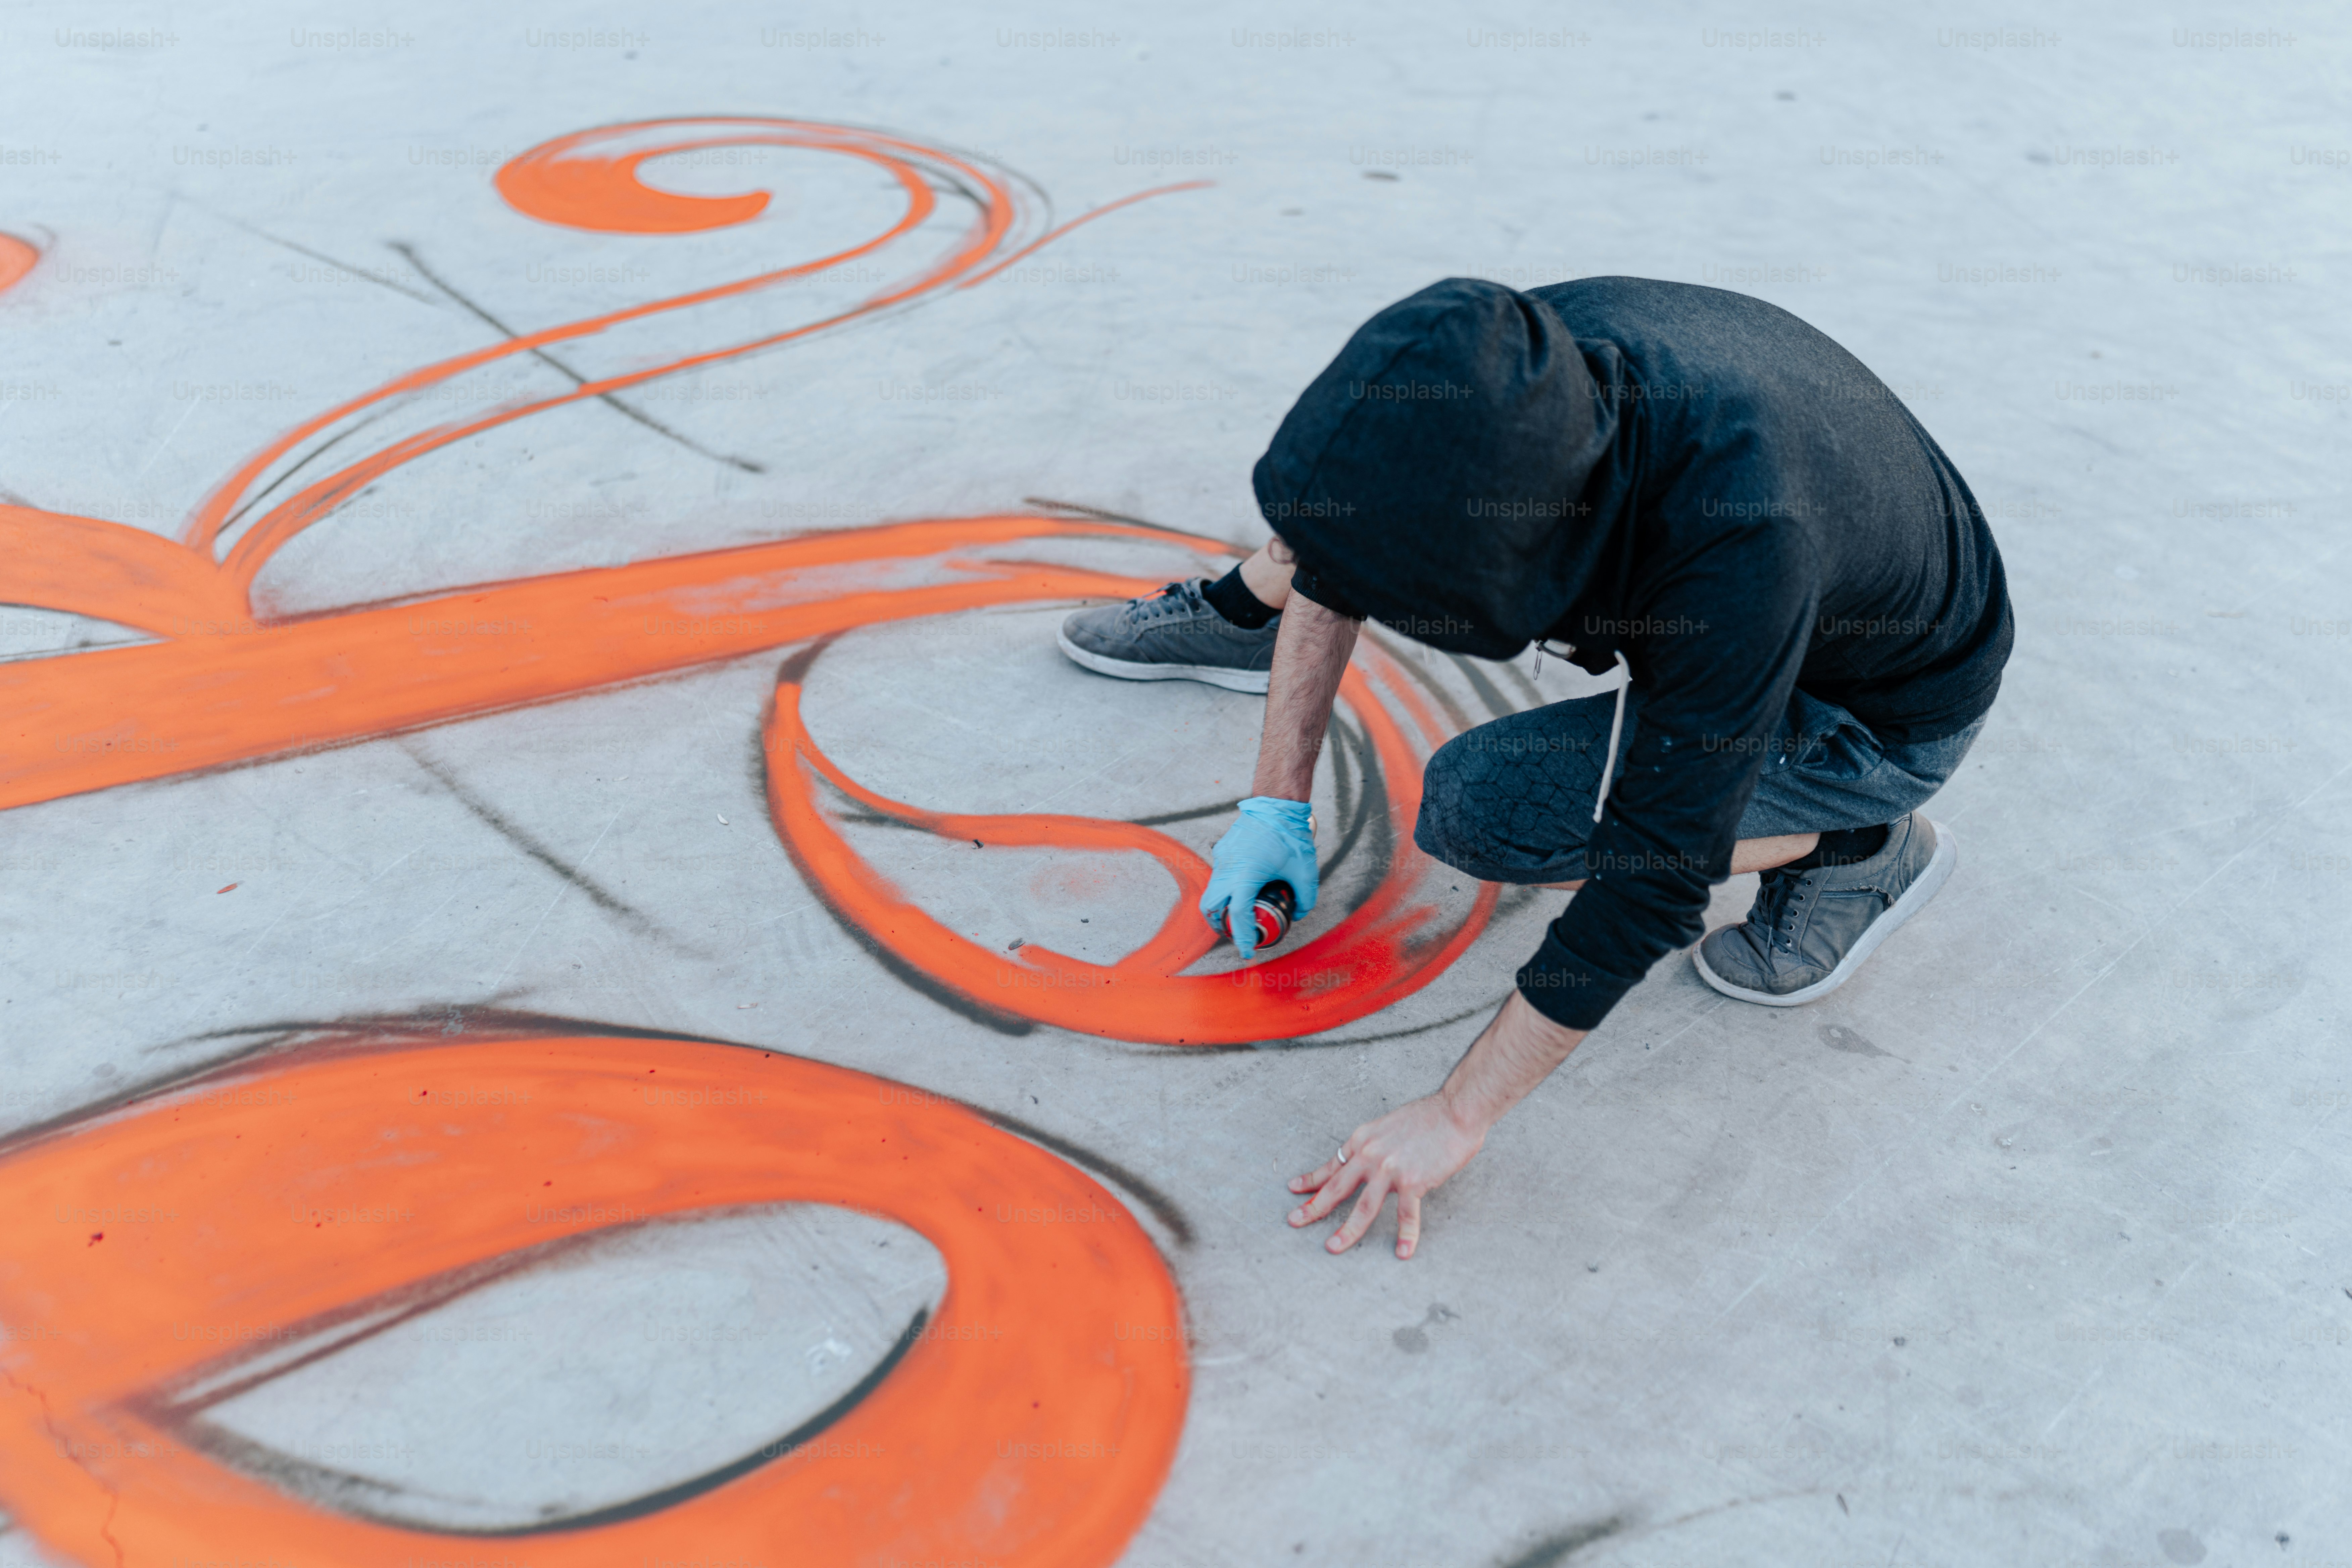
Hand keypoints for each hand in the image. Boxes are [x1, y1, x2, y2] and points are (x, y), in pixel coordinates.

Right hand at [1199, 796, 1317, 958]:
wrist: (1275, 803)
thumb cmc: (1289, 833)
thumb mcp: (1305, 870)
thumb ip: (1305, 896)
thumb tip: (1299, 913)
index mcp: (1245, 876)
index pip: (1237, 915)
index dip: (1243, 937)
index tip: (1249, 951)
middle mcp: (1227, 869)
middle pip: (1211, 908)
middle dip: (1221, 926)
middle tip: (1238, 934)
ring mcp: (1222, 859)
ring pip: (1212, 892)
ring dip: (1221, 907)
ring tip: (1240, 915)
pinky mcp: (1222, 850)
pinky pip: (1219, 875)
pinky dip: (1226, 888)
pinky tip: (1246, 886)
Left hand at [1286, 1093, 1486, 1258]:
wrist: (1455, 1111)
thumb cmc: (1427, 1117)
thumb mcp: (1387, 1126)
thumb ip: (1374, 1147)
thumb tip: (1367, 1162)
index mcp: (1362, 1139)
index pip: (1332, 1165)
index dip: (1312, 1180)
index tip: (1294, 1189)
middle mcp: (1370, 1155)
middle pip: (1337, 1188)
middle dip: (1313, 1208)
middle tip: (1294, 1221)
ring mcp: (1390, 1170)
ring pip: (1363, 1208)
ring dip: (1347, 1231)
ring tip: (1333, 1247)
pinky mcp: (1413, 1181)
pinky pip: (1406, 1215)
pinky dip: (1406, 1236)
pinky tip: (1402, 1252)